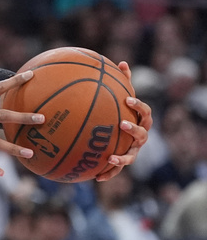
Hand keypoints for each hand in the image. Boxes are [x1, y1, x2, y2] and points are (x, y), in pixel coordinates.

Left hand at [94, 61, 151, 181]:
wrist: (121, 135)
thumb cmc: (121, 112)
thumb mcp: (120, 98)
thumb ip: (122, 82)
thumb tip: (121, 61)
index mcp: (141, 120)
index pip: (145, 112)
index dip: (138, 105)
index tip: (127, 99)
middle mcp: (140, 137)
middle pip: (142, 134)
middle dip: (134, 129)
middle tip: (122, 124)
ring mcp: (133, 151)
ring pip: (131, 156)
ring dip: (122, 158)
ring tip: (111, 158)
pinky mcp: (123, 162)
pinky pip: (116, 170)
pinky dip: (108, 173)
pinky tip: (96, 178)